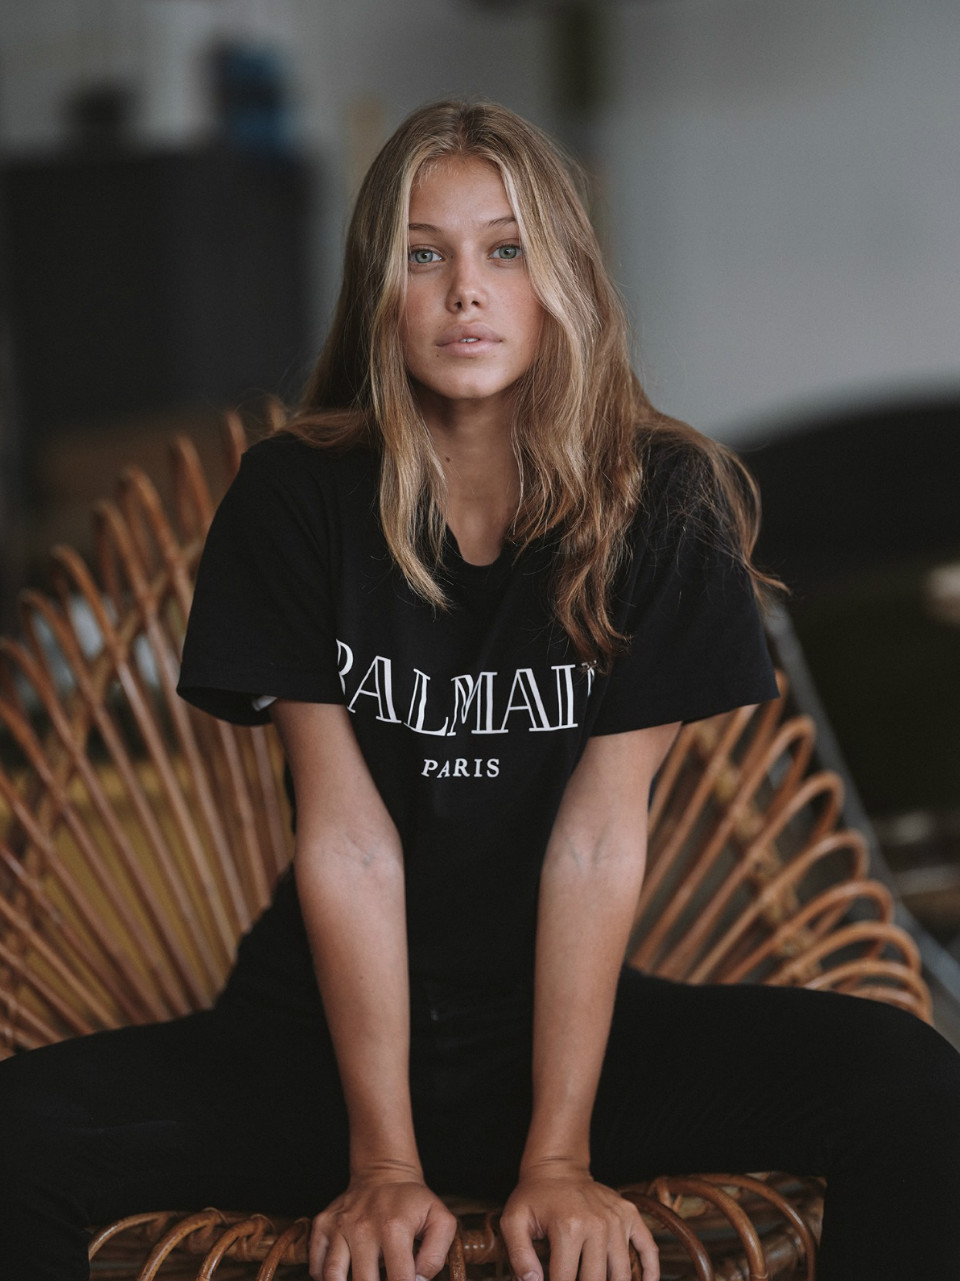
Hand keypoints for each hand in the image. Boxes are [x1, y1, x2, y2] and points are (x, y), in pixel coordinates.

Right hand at [308, 1167, 457, 1280]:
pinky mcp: (322, 1225)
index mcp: (394, 1228)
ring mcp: (339, 1226)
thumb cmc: (413, 1202)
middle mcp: (362, 1227)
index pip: (398, 1280)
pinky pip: (316, 1265)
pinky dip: (324, 1277)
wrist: (384, 1172)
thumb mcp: (439, 1220)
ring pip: (332, 1276)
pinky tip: (343, 1276)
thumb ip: (436, 1255)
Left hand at [499, 1163, 658, 1280]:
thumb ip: (519, 1255)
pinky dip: (651, 1273)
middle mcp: (597, 1225)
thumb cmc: (534, 1198)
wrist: (557, 1168)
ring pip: (622, 1274)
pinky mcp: (630, 1216)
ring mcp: (617, 1221)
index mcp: (568, 1228)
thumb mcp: (513, 1221)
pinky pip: (648, 1249)